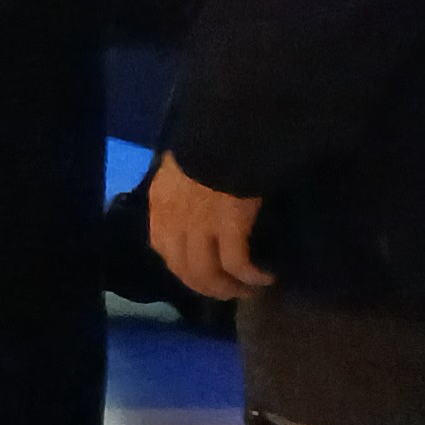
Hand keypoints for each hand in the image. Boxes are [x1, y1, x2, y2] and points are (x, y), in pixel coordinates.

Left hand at [147, 151, 270, 302]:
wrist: (224, 133)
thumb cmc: (207, 143)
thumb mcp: (183, 166)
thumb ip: (182, 189)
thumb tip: (195, 203)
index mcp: (160, 204)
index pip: (162, 248)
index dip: (182, 267)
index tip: (201, 273)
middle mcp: (173, 221)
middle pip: (185, 269)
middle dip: (207, 286)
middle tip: (229, 292)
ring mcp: (199, 227)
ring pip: (208, 273)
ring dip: (228, 288)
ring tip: (248, 290)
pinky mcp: (229, 228)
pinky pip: (237, 264)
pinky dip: (251, 276)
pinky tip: (264, 278)